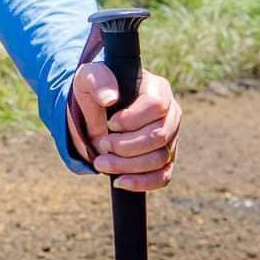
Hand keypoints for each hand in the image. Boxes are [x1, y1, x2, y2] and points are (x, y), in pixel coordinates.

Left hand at [68, 64, 180, 191]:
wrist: (94, 113)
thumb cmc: (96, 89)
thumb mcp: (89, 77)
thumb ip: (98, 80)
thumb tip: (110, 99)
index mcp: (157, 89)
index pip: (156, 106)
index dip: (131, 119)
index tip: (110, 123)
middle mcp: (170, 114)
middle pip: (159, 136)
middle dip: (126, 145)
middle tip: (103, 144)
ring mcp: (170, 138)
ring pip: (159, 159)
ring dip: (128, 165)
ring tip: (102, 162)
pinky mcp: (165, 159)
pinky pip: (163, 176)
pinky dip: (142, 182)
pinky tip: (120, 181)